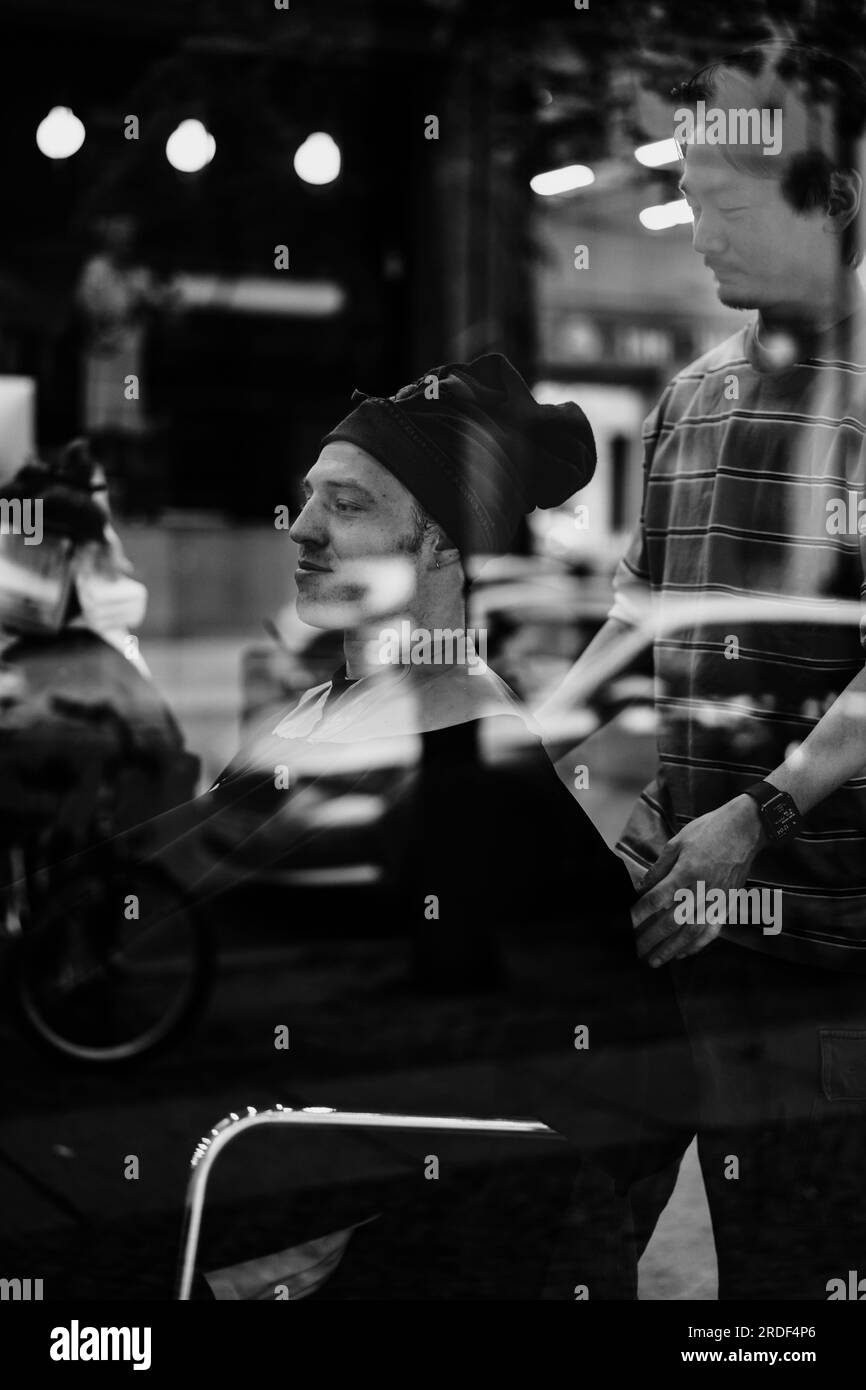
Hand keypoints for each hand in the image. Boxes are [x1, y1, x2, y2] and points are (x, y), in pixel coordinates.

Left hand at [631, 795, 765, 966]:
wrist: (745, 829)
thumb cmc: (709, 831)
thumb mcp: (678, 842)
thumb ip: (660, 868)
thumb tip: (643, 887)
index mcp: (687, 871)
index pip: (658, 899)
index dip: (640, 914)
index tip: (627, 925)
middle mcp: (702, 889)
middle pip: (673, 921)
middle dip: (652, 939)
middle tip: (636, 951)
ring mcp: (717, 899)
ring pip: (693, 931)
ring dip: (673, 949)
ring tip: (656, 961)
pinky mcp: (728, 904)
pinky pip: (713, 930)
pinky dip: (698, 944)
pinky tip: (684, 952)